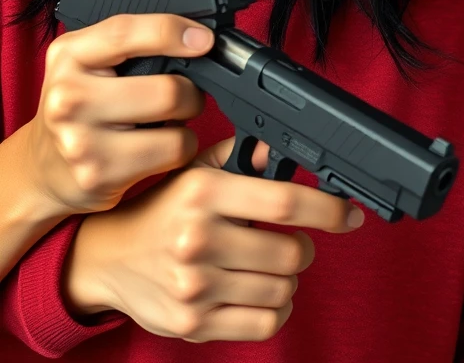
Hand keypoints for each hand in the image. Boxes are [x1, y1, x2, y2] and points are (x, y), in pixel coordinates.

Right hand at [23, 13, 215, 214]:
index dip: (171, 30)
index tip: (204, 39)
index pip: (124, 32)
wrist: (42, 169)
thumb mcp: (90, 62)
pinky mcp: (99, 175)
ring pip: (176, 126)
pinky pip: (172, 153)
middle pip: (166, 89)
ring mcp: (81, 140)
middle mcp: (69, 96)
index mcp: (69, 56)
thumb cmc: (81, 107)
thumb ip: (132, 43)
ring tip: (170, 121)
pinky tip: (159, 147)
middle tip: (184, 95)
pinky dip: (180, 149)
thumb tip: (197, 38)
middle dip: (191, 91)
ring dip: (188, 122)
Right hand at [63, 137, 361, 342]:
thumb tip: (282, 146)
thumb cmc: (164, 209)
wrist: (107, 258)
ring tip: (269, 267)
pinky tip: (261, 293)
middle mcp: (198, 239)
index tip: (350, 215)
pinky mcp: (192, 323)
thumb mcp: (198, 171)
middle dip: (304, 249)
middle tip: (292, 243)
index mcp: (205, 193)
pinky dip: (275, 309)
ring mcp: (195, 285)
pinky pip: (264, 323)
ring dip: (288, 280)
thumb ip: (243, 156)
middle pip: (291, 254)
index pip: (286, 203)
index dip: (329, 210)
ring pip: (282, 290)